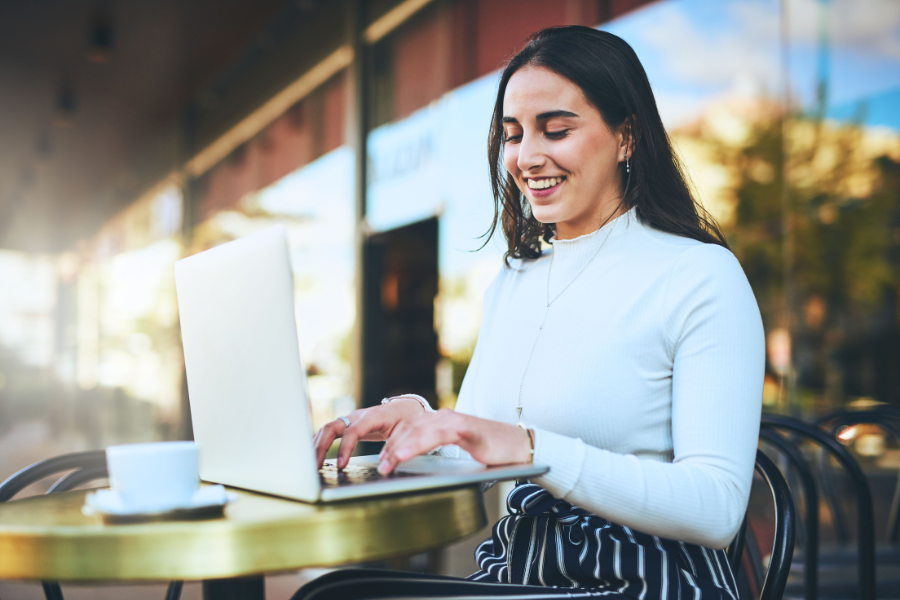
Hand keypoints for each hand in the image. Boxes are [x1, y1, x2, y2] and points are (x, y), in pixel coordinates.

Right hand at [313, 398, 424, 468]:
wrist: (404, 408)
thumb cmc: (405, 420)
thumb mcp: (405, 434)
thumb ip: (395, 449)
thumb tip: (384, 467)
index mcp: (372, 416)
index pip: (352, 431)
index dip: (344, 449)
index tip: (340, 466)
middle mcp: (357, 416)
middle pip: (332, 427)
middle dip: (321, 447)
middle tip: (315, 466)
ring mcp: (350, 419)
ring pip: (327, 429)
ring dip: (316, 445)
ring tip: (310, 464)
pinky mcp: (347, 425)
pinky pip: (329, 432)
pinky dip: (320, 443)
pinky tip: (313, 456)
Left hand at [377, 409, 531, 473]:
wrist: (518, 446)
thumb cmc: (489, 452)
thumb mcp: (457, 451)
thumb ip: (438, 450)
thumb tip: (415, 466)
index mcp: (440, 420)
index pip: (408, 427)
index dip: (391, 442)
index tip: (380, 459)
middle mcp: (444, 416)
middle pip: (408, 428)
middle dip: (390, 447)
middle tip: (379, 467)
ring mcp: (455, 421)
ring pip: (418, 430)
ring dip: (398, 448)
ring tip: (386, 464)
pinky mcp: (465, 429)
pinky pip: (436, 436)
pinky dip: (417, 445)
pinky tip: (404, 455)